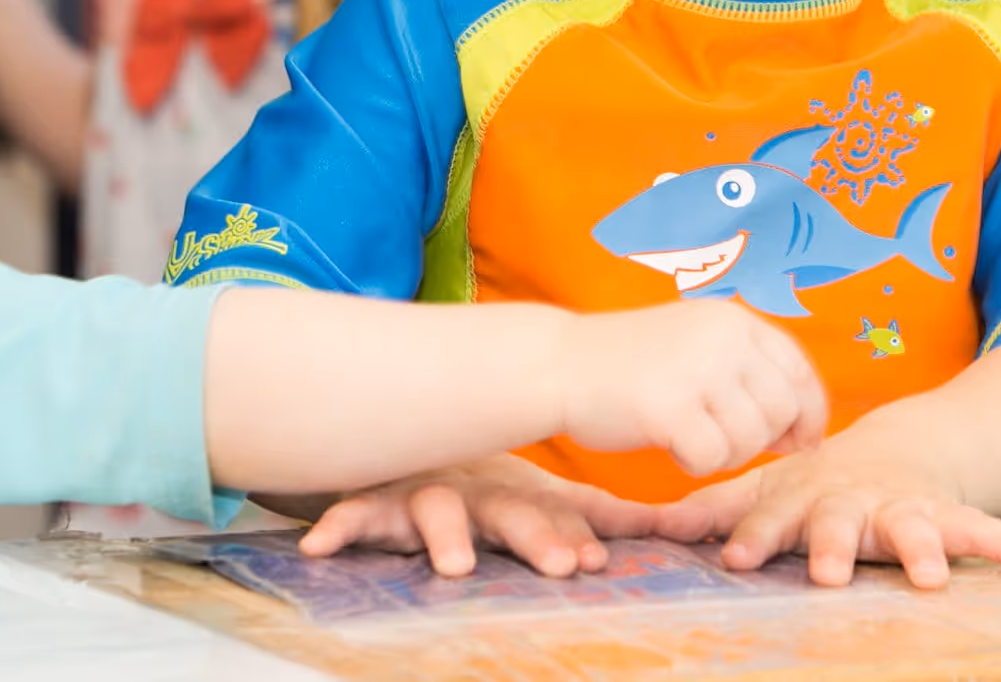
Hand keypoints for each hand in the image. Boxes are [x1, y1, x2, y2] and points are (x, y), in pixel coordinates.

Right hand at [298, 453, 658, 578]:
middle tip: (561, 563)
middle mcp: (477, 491)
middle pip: (510, 512)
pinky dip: (338, 526)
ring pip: (436, 510)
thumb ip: (607, 519)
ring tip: (454, 565)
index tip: (595, 564)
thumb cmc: (493, 486)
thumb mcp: (547, 501)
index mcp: (521, 495)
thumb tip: (682, 524)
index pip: (556, 516)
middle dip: (535, 537)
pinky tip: (318, 546)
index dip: (575, 537)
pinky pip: (353, 514)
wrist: (418, 435)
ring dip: (445, 535)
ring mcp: (427, 493)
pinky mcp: (377, 502)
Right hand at [556, 301, 825, 478]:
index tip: (799, 442)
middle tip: (721, 442)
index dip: (809, 413)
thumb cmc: (632, 366)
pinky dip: (694, 464)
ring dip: (725, 455)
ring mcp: (696, 370)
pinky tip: (669, 445)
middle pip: (781, 410)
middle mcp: (723, 337)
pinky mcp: (667, 407)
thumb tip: (805, 435)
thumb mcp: (699, 348)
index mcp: (734, 319)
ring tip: (691, 439)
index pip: (799, 371)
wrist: (558, 363)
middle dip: (761, 440)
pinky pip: (712, 459)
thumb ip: (749, 376)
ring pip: (750, 438)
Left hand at [652, 431, 1000, 589]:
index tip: (740, 559)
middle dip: (835, 545)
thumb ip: (715, 509)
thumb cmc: (815, 483)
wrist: (894, 449)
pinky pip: (978, 527)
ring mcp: (901, 507)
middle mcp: (853, 500)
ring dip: (921, 548)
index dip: (758, 534)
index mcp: (804, 494)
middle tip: (829, 573)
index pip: (774, 513)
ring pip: (911, 525)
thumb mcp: (767, 489)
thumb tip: (651, 525)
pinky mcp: (946, 515)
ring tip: (931, 577)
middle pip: (841, 520)